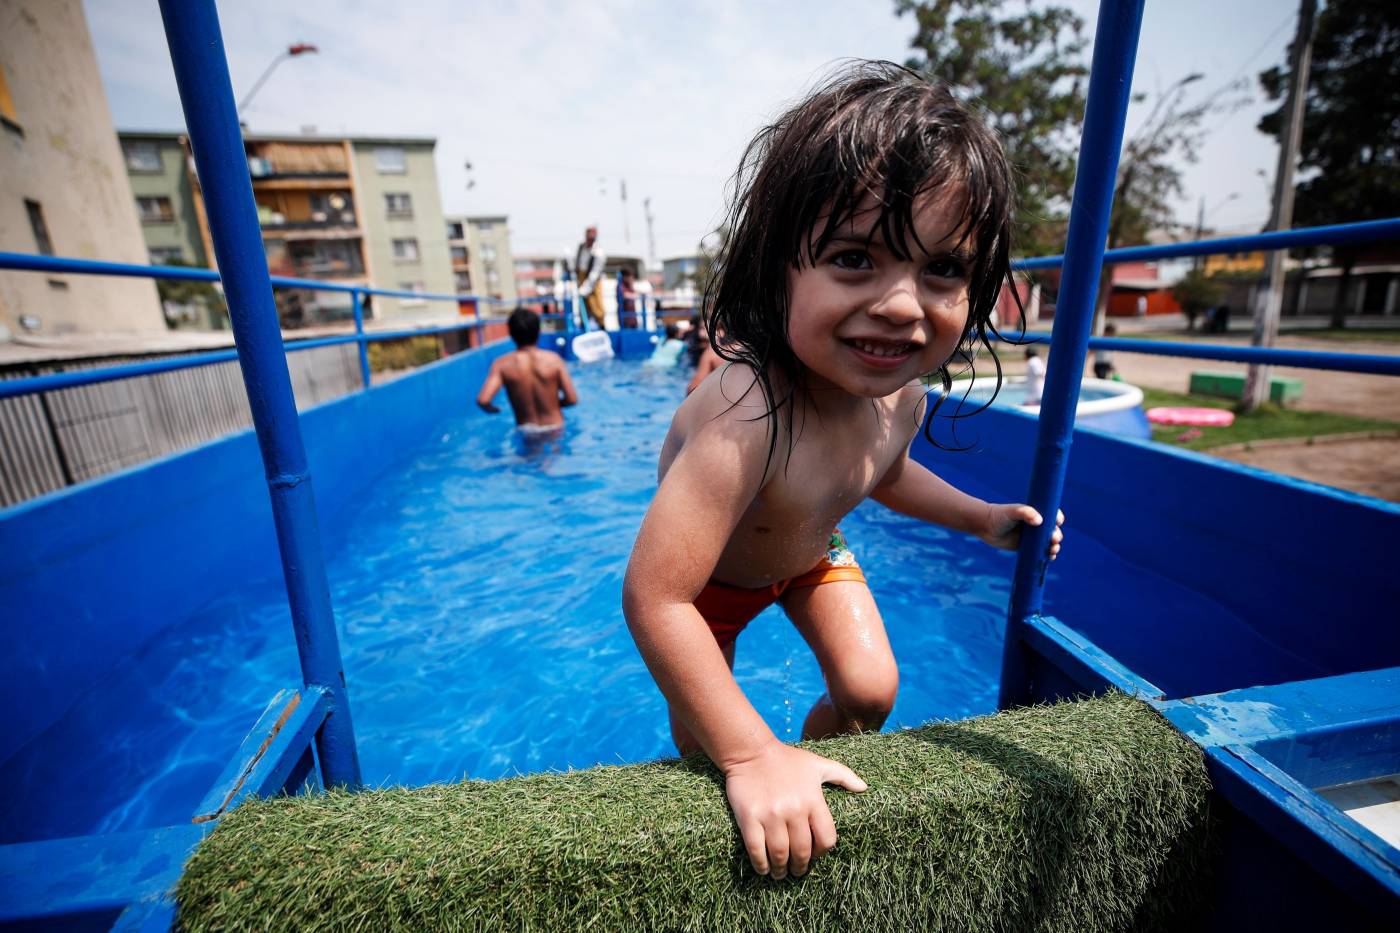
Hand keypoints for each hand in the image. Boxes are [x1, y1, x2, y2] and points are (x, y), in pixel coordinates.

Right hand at [723, 741, 866, 879]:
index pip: (826, 839)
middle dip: (800, 866)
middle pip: (802, 850)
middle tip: (797, 871)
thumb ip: (843, 775)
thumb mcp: (817, 764)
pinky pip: (756, 848)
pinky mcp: (749, 816)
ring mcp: (771, 814)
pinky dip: (760, 864)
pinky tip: (763, 868)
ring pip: (780, 853)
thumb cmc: (786, 759)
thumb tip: (864, 787)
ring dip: (781, 869)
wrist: (751, 751)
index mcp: (813, 800)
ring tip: (780, 873)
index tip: (814, 856)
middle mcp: (794, 809)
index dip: (821, 853)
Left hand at [979, 503, 1064, 558]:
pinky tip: (1050, 558)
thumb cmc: (999, 515)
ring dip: (1054, 546)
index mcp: (1036, 513)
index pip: (1052, 514)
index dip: (1057, 518)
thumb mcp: (1012, 511)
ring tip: (1053, 549)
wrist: (986, 526)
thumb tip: (1039, 520)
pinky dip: (1047, 556)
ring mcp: (1033, 537)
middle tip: (1054, 539)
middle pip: (1052, 531)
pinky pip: (1041, 552)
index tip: (1058, 522)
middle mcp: (1037, 525)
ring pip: (1049, 542)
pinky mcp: (1027, 548)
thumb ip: (1024, 512)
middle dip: (1056, 535)